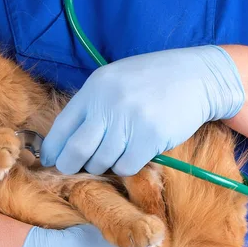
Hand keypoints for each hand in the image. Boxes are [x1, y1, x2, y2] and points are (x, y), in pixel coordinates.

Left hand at [41, 45, 244, 175]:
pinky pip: (126, 166)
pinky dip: (126, 165)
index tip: (50, 160)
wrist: (197, 77)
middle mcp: (109, 104)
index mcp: (95, 88)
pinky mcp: (150, 137)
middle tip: (74, 169)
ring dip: (104, 164)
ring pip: (102, 161)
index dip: (53, 148)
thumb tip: (67, 139)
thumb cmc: (153, 79)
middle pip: (77, 150)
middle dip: (71, 165)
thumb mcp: (115, 80)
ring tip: (114, 153)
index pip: (63, 126)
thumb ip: (93, 104)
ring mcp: (130, 121)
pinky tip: (133, 153)